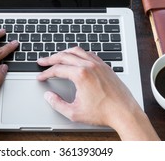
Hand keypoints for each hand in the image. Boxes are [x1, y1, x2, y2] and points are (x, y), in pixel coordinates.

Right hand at [37, 47, 158, 139]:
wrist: (124, 112)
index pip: (57, 69)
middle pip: (64, 56)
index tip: (40, 77)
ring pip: (77, 51)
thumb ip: (57, 104)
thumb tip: (49, 96)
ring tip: (57, 57)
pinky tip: (77, 58)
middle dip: (51, 58)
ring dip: (64, 53)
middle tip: (42, 61)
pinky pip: (89, 54)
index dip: (46, 73)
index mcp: (80, 75)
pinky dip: (79, 53)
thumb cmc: (103, 113)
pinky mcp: (105, 66)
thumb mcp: (74, 112)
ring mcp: (98, 64)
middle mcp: (89, 65)